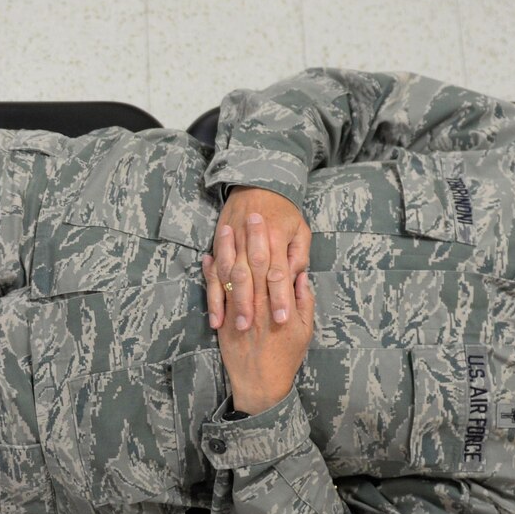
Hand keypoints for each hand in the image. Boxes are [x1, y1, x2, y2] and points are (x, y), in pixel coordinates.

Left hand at [204, 219, 313, 415]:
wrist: (260, 383)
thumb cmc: (286, 356)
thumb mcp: (304, 330)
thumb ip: (303, 301)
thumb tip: (300, 276)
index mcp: (277, 304)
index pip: (273, 265)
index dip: (269, 241)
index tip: (267, 219)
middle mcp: (256, 304)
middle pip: (251, 264)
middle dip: (249, 238)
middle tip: (249, 213)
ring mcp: (237, 311)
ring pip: (230, 275)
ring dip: (228, 251)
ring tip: (226, 228)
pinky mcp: (223, 319)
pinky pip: (215, 292)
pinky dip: (211, 274)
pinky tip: (209, 257)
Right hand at [207, 187, 309, 330]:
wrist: (255, 184)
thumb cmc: (284, 211)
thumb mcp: (301, 229)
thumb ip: (299, 255)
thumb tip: (296, 279)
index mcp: (275, 239)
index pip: (277, 274)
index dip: (279, 298)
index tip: (282, 320)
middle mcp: (250, 243)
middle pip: (249, 278)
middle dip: (251, 306)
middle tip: (253, 329)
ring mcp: (231, 245)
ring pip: (229, 279)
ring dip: (231, 304)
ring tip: (236, 327)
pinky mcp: (218, 248)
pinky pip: (213, 276)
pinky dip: (213, 298)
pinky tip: (216, 318)